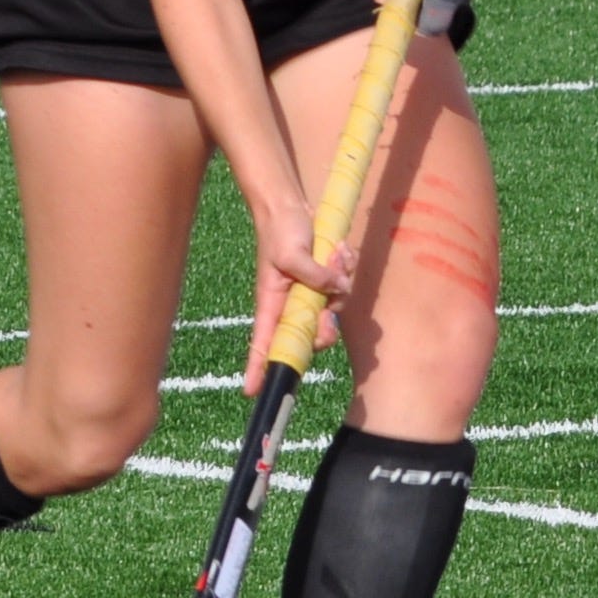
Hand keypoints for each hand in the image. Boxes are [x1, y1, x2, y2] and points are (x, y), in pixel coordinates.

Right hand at [242, 194, 350, 387]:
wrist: (290, 206)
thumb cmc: (281, 230)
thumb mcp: (292, 253)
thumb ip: (315, 276)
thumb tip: (336, 290)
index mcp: (272, 304)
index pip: (262, 342)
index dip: (257, 368)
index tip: (252, 391)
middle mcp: (291, 305)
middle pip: (311, 336)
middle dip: (326, 328)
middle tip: (330, 317)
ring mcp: (310, 294)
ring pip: (334, 308)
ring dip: (340, 281)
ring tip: (334, 254)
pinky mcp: (325, 281)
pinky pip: (343, 286)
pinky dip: (346, 266)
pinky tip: (339, 247)